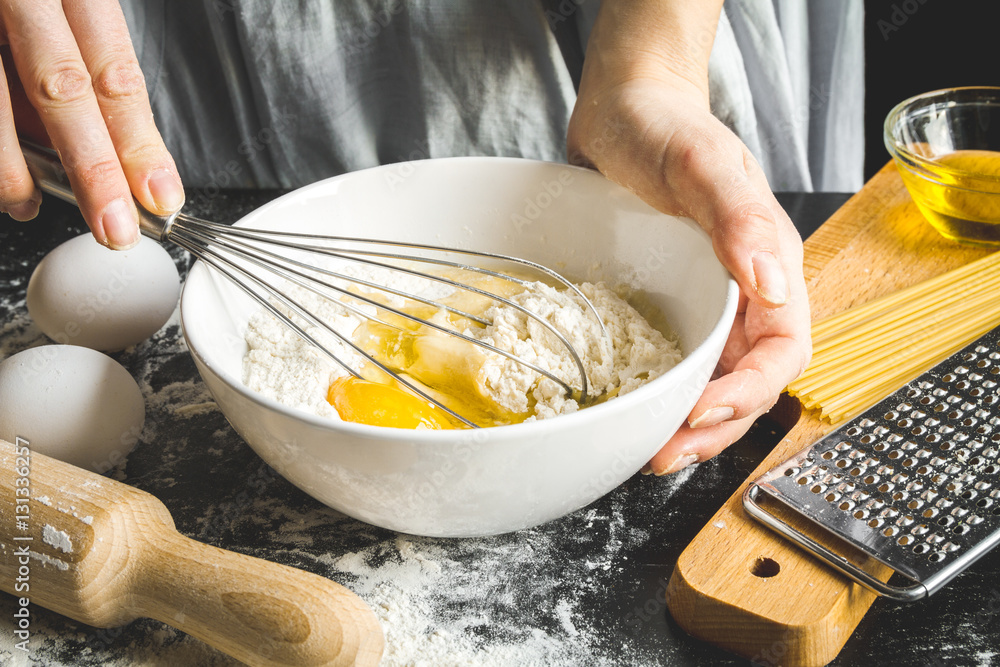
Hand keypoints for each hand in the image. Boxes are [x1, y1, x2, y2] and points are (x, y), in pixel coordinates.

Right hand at [0, 0, 182, 247]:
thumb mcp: (55, 11)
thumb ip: (76, 68)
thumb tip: (98, 150)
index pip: (115, 72)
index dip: (139, 142)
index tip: (160, 194)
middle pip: (62, 88)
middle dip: (92, 168)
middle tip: (115, 227)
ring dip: (14, 167)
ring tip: (27, 203)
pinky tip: (1, 173)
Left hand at [567, 2, 810, 474]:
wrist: (621, 109)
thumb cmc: (665, 127)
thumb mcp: (702, 165)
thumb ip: (740, 218)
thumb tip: (772, 287)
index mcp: (769, 267)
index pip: (782, 350)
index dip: (749, 392)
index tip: (701, 412)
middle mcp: (741, 294)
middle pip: (745, 382)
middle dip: (712, 427)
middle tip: (663, 456)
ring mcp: (701, 303)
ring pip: (708, 382)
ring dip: (685, 424)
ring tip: (647, 452)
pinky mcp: (664, 305)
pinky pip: (670, 362)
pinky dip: (655, 395)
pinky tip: (627, 411)